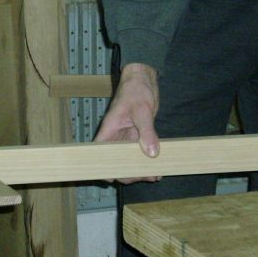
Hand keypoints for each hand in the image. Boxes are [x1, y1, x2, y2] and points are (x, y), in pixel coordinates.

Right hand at [94, 62, 160, 182]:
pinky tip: (158, 168)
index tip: (119, 176)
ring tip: (155, 175)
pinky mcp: (136, 138)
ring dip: (140, 170)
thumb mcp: (142, 110)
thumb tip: (151, 152)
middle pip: (115, 163)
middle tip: (146, 176)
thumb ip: (147, 131)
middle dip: (129, 173)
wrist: (143, 80)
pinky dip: (147, 163)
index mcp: (108, 132)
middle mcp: (114, 138)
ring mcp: (125, 139)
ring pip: (128, 161)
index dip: (105, 169)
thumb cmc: (136, 90)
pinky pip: (139, 154)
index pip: (99, 155)